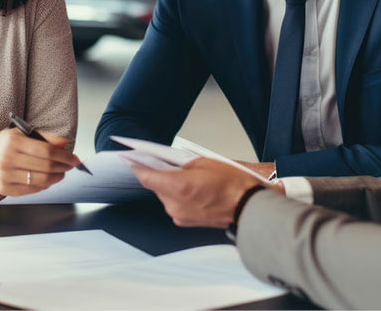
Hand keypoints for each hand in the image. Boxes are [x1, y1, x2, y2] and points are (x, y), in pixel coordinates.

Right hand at [0, 128, 80, 196]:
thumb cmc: (6, 144)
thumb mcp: (23, 134)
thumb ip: (45, 138)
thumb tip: (65, 143)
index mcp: (13, 142)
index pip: (46, 151)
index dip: (64, 156)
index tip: (74, 158)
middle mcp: (7, 160)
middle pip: (46, 167)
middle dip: (63, 167)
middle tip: (71, 166)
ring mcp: (5, 176)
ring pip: (41, 180)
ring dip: (57, 178)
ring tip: (61, 173)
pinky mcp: (5, 189)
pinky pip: (32, 189)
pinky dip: (45, 185)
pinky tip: (48, 179)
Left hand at [129, 157, 276, 227]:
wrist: (249, 207)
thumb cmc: (233, 185)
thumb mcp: (204, 162)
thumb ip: (180, 163)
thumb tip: (168, 162)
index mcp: (178, 187)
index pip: (146, 176)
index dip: (136, 166)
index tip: (130, 158)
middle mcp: (175, 205)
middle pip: (155, 185)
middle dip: (158, 173)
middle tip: (164, 162)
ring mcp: (179, 215)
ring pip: (164, 195)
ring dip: (169, 184)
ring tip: (185, 175)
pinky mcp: (186, 221)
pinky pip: (174, 204)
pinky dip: (177, 195)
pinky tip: (190, 187)